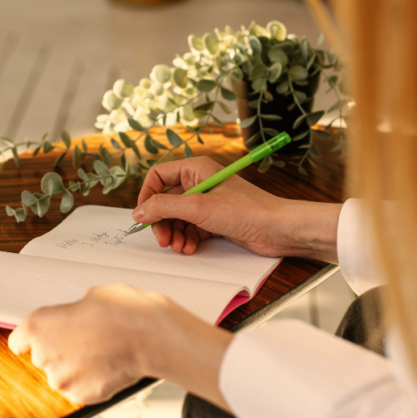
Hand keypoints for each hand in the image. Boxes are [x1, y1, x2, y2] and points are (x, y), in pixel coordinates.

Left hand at [8, 284, 232, 407]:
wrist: (150, 336)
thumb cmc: (124, 311)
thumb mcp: (93, 296)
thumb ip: (74, 311)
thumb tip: (79, 316)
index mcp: (39, 325)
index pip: (18, 340)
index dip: (30, 339)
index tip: (33, 342)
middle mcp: (44, 355)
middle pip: (44, 356)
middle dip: (62, 349)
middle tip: (87, 338)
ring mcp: (61, 379)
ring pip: (63, 374)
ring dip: (77, 367)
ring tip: (103, 352)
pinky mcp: (81, 396)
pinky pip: (81, 388)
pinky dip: (92, 381)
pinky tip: (109, 365)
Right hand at [132, 156, 342, 260]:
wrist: (277, 229)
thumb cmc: (246, 211)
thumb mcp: (198, 207)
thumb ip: (164, 207)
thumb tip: (139, 211)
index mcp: (196, 169)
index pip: (158, 176)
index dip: (147, 196)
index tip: (143, 216)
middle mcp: (200, 183)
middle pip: (166, 201)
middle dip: (162, 222)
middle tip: (163, 240)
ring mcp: (207, 203)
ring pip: (177, 218)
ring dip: (175, 234)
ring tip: (180, 247)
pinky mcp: (214, 221)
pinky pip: (190, 229)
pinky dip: (187, 240)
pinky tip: (191, 249)